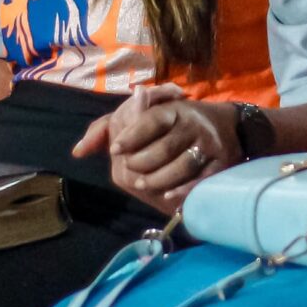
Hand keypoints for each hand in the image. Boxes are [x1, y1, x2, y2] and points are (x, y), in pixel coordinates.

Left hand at [75, 85, 240, 215]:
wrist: (227, 129)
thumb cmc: (176, 125)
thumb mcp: (145, 117)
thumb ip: (108, 130)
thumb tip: (78, 151)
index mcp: (174, 110)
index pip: (150, 121)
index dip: (130, 136)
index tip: (116, 150)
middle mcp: (193, 123)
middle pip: (161, 148)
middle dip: (142, 164)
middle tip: (133, 174)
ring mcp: (209, 144)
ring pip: (179, 166)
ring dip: (158, 179)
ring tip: (145, 185)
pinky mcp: (221, 164)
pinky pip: (199, 180)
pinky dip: (182, 190)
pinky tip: (168, 196)